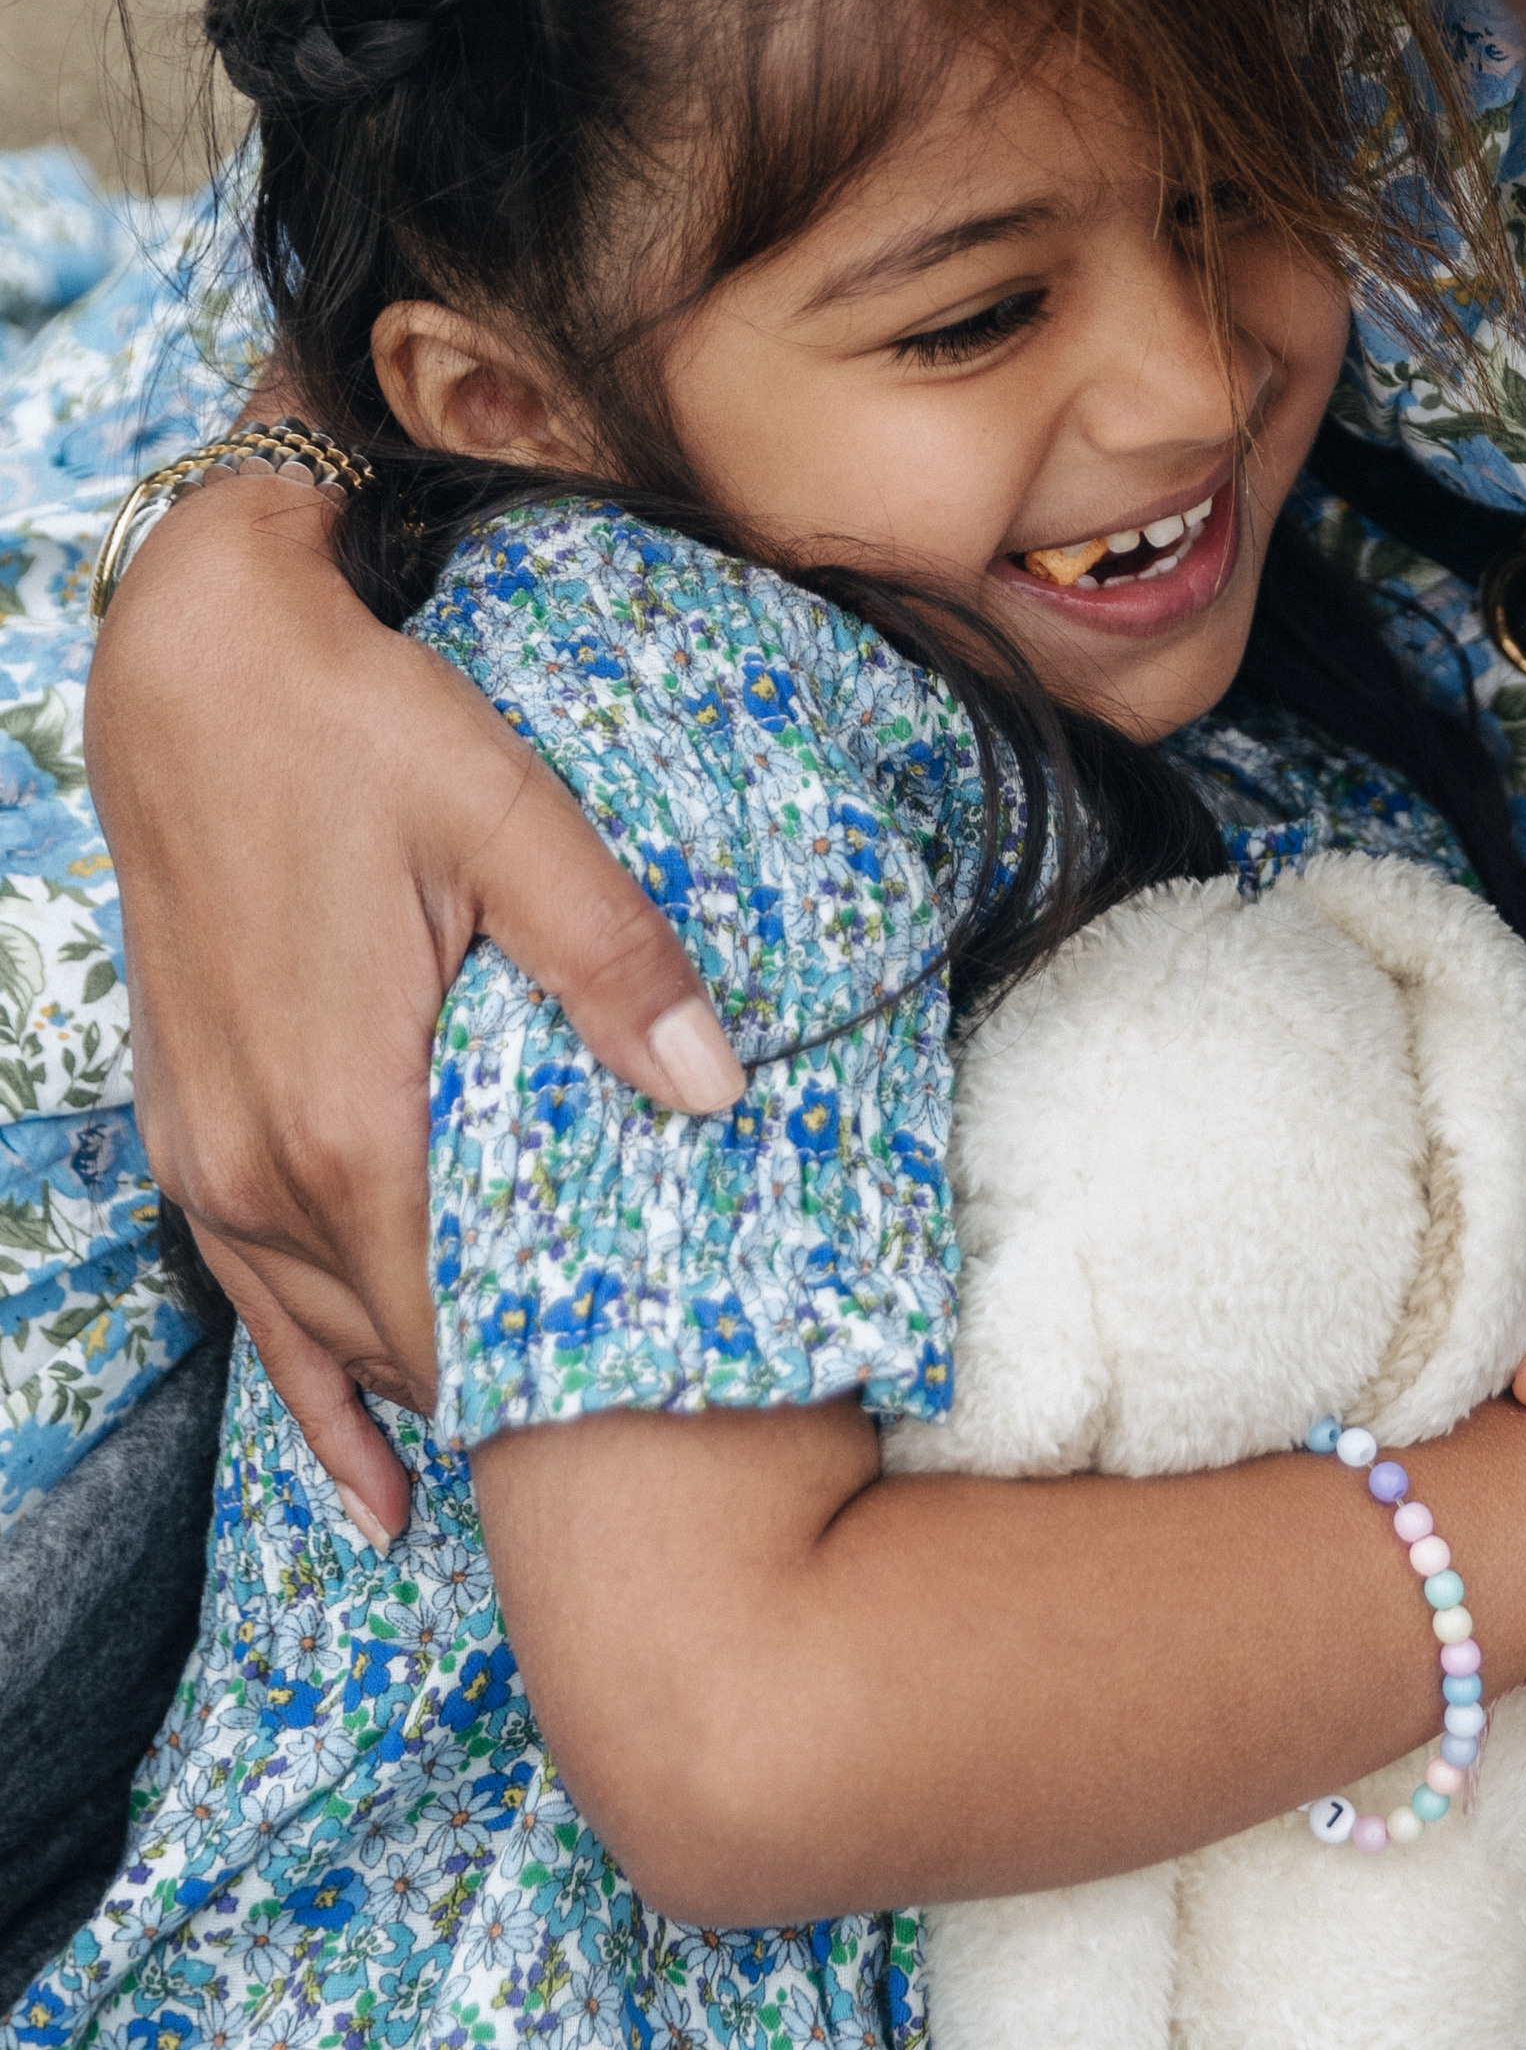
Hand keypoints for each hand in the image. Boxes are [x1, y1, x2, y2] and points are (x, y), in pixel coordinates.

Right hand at [87, 468, 743, 1539]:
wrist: (192, 669)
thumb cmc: (358, 732)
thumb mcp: (510, 822)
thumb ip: (613, 964)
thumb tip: (721, 1090)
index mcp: (350, 1121)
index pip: (468, 1316)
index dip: (561, 1372)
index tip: (664, 1409)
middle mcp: (263, 1172)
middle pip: (405, 1343)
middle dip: (512, 1386)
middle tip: (639, 1431)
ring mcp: (209, 1158)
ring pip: (328, 1335)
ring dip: (424, 1388)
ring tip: (534, 1471)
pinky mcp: (186, 1127)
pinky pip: (249, 1299)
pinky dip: (311, 1381)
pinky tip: (364, 1473)